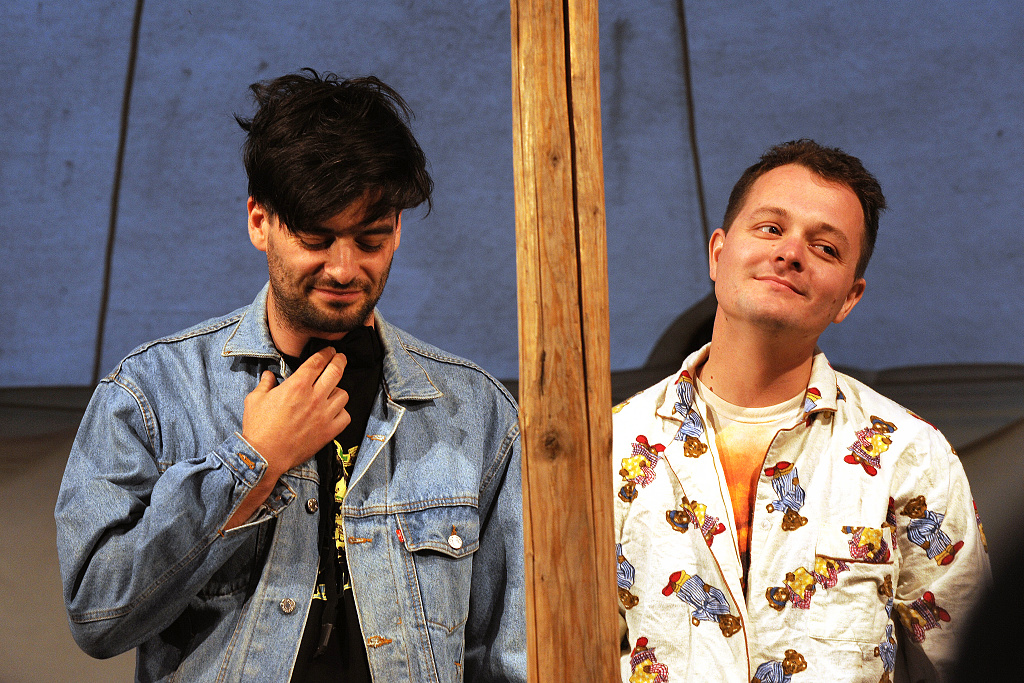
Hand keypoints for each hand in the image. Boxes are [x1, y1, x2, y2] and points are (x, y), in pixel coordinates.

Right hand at [241, 346, 350, 476]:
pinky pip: (345, 416)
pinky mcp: (329, 431)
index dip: (326, 353)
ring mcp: (324, 414)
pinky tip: (334, 411)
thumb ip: (265, 383)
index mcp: (296, 385)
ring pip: (343, 394)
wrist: (265, 456)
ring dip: (338, 390)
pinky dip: (342, 412)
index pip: (318, 362)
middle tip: (341, 358)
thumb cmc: (259, 427)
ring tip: (332, 390)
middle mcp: (314, 397)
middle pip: (336, 371)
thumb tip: (269, 374)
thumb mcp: (255, 399)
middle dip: (340, 360)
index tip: (330, 350)